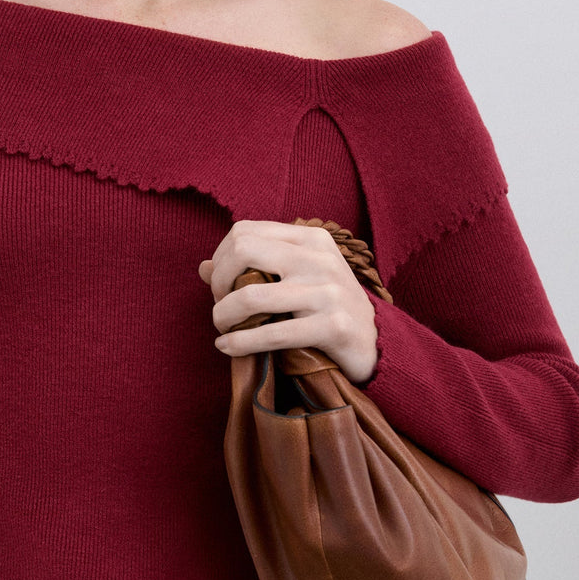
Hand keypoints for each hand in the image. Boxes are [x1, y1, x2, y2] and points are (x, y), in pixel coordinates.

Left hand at [198, 219, 378, 383]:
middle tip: (219, 306)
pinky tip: (227, 347)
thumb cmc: (326, 306)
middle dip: (218, 283)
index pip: (245, 231)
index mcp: (310, 238)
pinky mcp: (332, 326)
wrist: (375, 341)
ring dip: (223, 316)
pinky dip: (239, 343)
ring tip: (221, 329)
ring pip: (250, 296)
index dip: (221, 258)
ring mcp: (327, 291)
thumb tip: (202, 268)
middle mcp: (319, 258)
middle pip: (243, 251)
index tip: (220, 284)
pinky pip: (271, 334)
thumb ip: (253, 268)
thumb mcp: (296, 277)